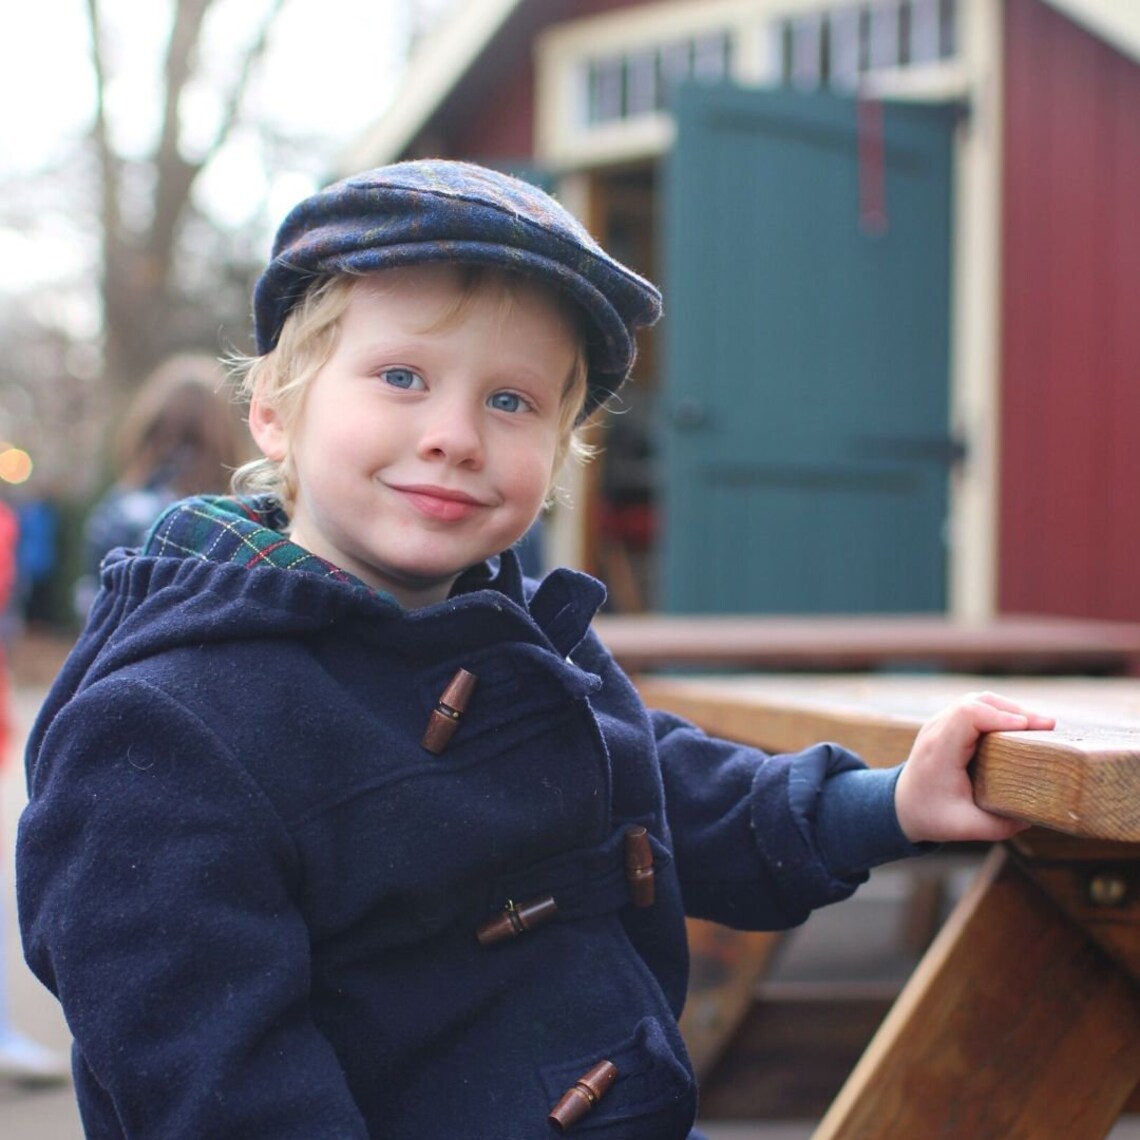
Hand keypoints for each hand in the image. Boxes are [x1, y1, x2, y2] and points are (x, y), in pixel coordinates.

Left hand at [894, 691, 1055, 844]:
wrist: (901, 805)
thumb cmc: (931, 815)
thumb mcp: (966, 827)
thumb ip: (1001, 825)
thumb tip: (1034, 815)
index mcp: (939, 750)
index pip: (967, 715)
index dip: (1000, 716)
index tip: (1028, 729)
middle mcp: (936, 731)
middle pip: (976, 701)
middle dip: (1014, 710)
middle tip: (1048, 725)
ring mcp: (939, 724)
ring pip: (976, 700)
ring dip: (1008, 708)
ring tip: (1039, 724)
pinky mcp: (947, 725)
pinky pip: (974, 706)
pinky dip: (998, 711)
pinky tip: (1020, 724)